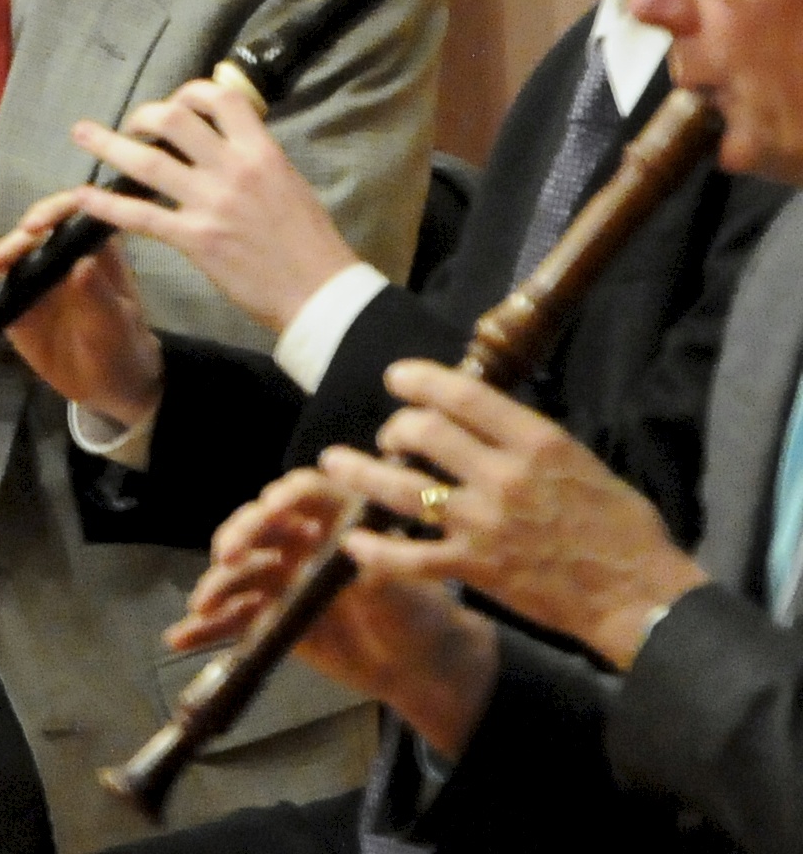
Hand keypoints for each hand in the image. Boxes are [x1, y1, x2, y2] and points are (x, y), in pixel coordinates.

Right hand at [0, 188, 161, 429]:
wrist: (111, 387)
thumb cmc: (123, 348)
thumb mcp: (116, 326)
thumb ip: (99, 297)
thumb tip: (80, 264)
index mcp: (92, 251)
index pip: (72, 215)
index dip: (51, 211)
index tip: (31, 227)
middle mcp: (59, 257)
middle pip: (28, 238)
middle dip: (7, 247)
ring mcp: (34, 281)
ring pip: (5, 265)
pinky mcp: (15, 305)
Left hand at [56, 75, 367, 335]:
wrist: (321, 294)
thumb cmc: (310, 241)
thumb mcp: (288, 182)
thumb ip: (253, 158)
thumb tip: (220, 140)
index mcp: (262, 152)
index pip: (221, 98)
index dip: (190, 92)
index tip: (176, 102)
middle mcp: (233, 169)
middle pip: (174, 119)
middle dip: (144, 114)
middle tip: (133, 123)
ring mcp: (210, 203)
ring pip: (147, 161)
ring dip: (108, 144)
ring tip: (82, 133)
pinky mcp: (195, 239)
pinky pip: (141, 215)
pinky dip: (106, 204)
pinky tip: (82, 196)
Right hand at [173, 470, 496, 752]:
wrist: (420, 669)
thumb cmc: (420, 617)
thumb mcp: (403, 590)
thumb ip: (375, 568)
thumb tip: (352, 548)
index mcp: (335, 522)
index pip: (303, 494)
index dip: (282, 499)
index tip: (267, 512)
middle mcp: (301, 542)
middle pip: (259, 527)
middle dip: (237, 537)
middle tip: (226, 556)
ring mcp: (282, 579)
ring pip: (239, 573)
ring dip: (216, 585)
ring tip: (202, 605)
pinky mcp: (271, 616)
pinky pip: (234, 617)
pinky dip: (207, 627)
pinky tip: (181, 636)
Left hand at [326, 360, 708, 671]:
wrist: (642, 598)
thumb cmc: (626, 529)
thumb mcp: (584, 463)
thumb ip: (531, 442)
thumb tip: (485, 418)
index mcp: (538, 443)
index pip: (464, 395)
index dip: (420, 380)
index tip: (398, 377)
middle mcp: (504, 476)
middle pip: (423, 433)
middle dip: (396, 428)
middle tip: (390, 435)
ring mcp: (484, 524)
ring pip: (401, 489)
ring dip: (359, 472)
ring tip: (334, 463)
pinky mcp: (475, 569)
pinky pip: (409, 557)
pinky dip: (375, 549)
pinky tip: (352, 541)